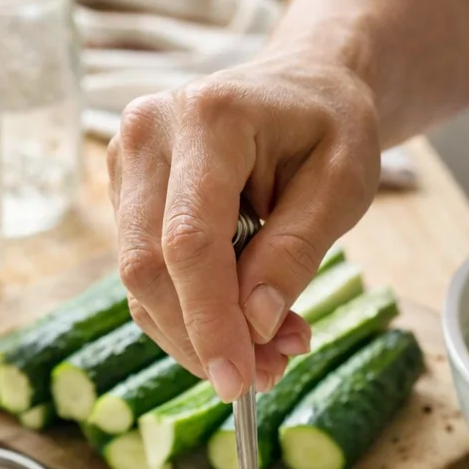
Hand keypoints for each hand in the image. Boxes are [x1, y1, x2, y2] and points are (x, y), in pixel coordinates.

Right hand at [106, 53, 379, 397]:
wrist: (304, 87)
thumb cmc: (330, 127)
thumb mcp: (342, 185)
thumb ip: (295, 253)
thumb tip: (256, 325)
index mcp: (208, 117)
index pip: (190, 240)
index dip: (210, 321)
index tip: (239, 381)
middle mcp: (148, 133)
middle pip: (149, 267)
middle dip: (201, 338)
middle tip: (264, 377)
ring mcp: (127, 164)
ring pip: (140, 282)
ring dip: (197, 335)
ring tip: (269, 352)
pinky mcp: (126, 196)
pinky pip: (147, 277)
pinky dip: (191, 317)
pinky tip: (244, 324)